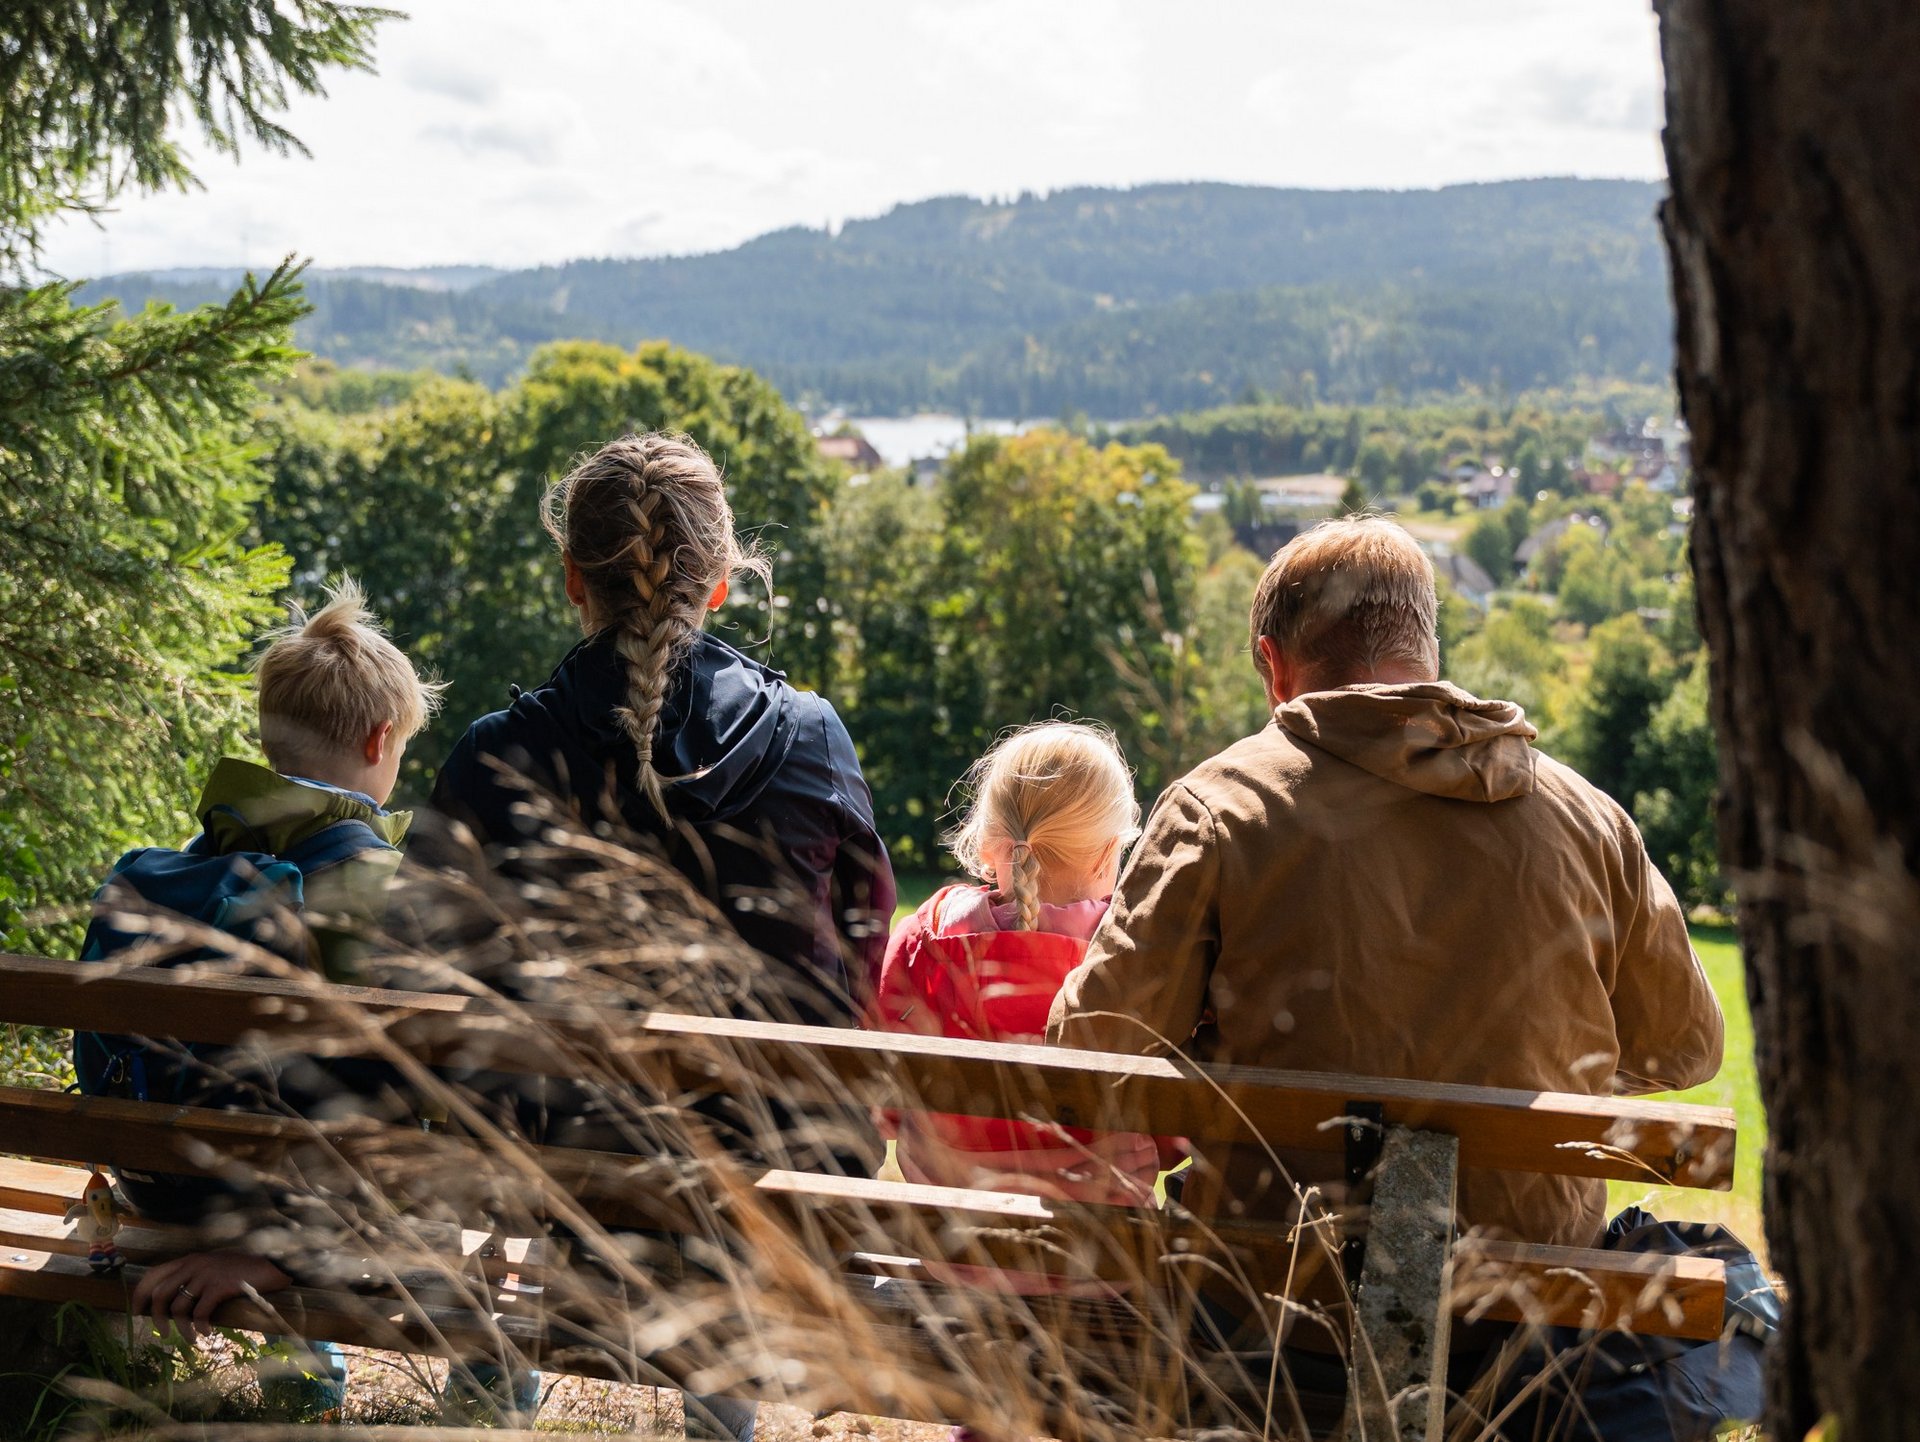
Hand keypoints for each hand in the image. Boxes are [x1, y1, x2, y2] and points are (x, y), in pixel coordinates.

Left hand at [129, 1249, 291, 1341]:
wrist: (273, 1263)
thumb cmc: (243, 1270)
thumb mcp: (214, 1267)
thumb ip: (194, 1278)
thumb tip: (171, 1302)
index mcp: (189, 1260)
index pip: (153, 1275)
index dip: (140, 1296)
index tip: (138, 1313)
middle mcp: (194, 1264)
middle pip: (160, 1294)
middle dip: (157, 1318)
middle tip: (164, 1333)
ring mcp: (207, 1274)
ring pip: (178, 1307)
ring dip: (181, 1329)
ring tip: (191, 1338)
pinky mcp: (221, 1286)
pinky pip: (200, 1313)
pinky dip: (200, 1327)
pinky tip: (207, 1333)